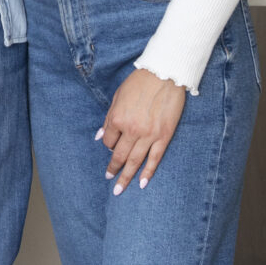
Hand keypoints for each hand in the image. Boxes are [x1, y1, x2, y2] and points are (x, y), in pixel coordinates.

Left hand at [96, 68, 186, 191]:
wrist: (165, 74)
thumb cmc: (140, 83)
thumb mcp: (118, 97)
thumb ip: (109, 118)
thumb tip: (99, 136)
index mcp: (117, 118)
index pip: (108, 140)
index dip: (108, 144)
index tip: (111, 146)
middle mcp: (131, 130)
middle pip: (118, 155)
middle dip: (113, 169)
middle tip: (109, 180)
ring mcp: (148, 135)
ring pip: (134, 161)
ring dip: (126, 177)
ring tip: (119, 190)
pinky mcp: (163, 136)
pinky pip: (154, 159)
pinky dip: (148, 172)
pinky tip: (142, 183)